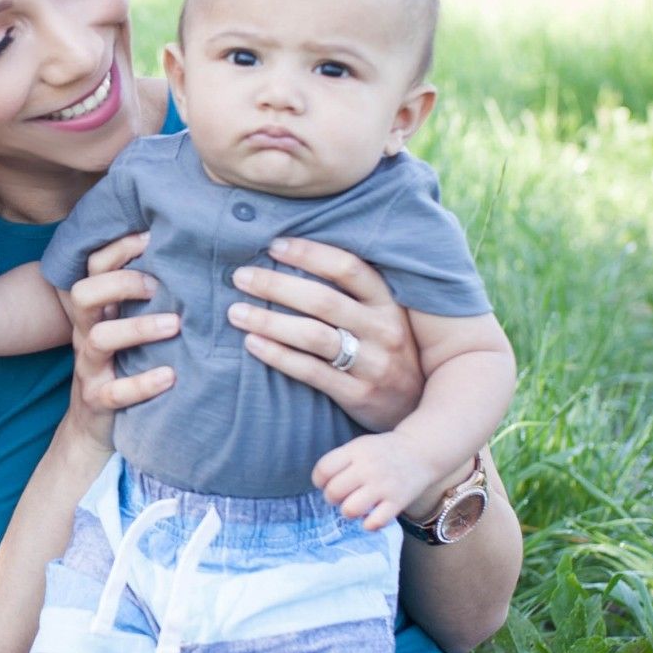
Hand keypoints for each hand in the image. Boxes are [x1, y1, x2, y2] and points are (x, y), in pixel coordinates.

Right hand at [63, 231, 178, 445]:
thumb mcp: (127, 329)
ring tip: (175, 325)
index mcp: (96, 312)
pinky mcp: (98, 401)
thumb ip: (147, 301)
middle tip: (160, 285)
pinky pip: (115, 391)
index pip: (95, 266)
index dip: (120, 247)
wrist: (94, 428)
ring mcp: (89, 368)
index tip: (155, 236)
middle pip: (84, 294)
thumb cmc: (123, 367)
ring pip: (100, 339)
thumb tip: (194, 261)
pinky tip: (170, 376)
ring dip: (138, 328)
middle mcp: (86, 333)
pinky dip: (143, 383)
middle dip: (122, 283)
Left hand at [227, 236, 423, 431]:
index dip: (310, 253)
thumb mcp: (383, 317)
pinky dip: (278, 356)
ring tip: (235, 312)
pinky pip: (311, 371)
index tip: (274, 245)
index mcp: (388, 303)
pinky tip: (252, 344)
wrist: (417, 407)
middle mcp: (384, 330)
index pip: (348, 268)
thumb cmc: (386, 351)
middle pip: (323, 301)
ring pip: (314, 337)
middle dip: (277, 285)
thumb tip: (293, 257)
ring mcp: (373, 364)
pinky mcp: (358, 394)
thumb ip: (352, 293)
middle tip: (240, 276)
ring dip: (270, 321)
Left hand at [313, 431, 440, 533]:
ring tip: (353, 506)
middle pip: (334, 492)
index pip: (323, 469)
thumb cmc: (383, 451)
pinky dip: (368, 524)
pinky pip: (374, 522)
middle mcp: (368, 468)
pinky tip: (370, 516)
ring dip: (347, 511)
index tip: (324, 483)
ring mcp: (383, 486)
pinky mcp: (397, 502)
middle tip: (340, 496)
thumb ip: (341, 461)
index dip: (319, 480)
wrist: (421, 451)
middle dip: (331, 498)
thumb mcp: (360, 446)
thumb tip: (321, 485)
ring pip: (350, 510)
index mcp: (356, 451)